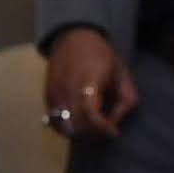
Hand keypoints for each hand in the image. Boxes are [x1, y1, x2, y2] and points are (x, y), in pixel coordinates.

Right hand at [44, 27, 135, 144]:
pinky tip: (79, 124)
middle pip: (75, 125)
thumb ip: (126, 100)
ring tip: (92, 129)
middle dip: (93, 135)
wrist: (73, 37)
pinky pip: (54, 122)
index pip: (89, 112)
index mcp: (88, 80)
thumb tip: (116, 123)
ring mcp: (54, 94)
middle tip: (105, 131)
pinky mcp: (47, 97)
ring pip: (63, 127)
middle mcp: (67, 88)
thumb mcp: (122, 73)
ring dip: (79, 134)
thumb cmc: (101, 55)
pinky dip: (67, 129)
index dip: (102, 127)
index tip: (114, 131)